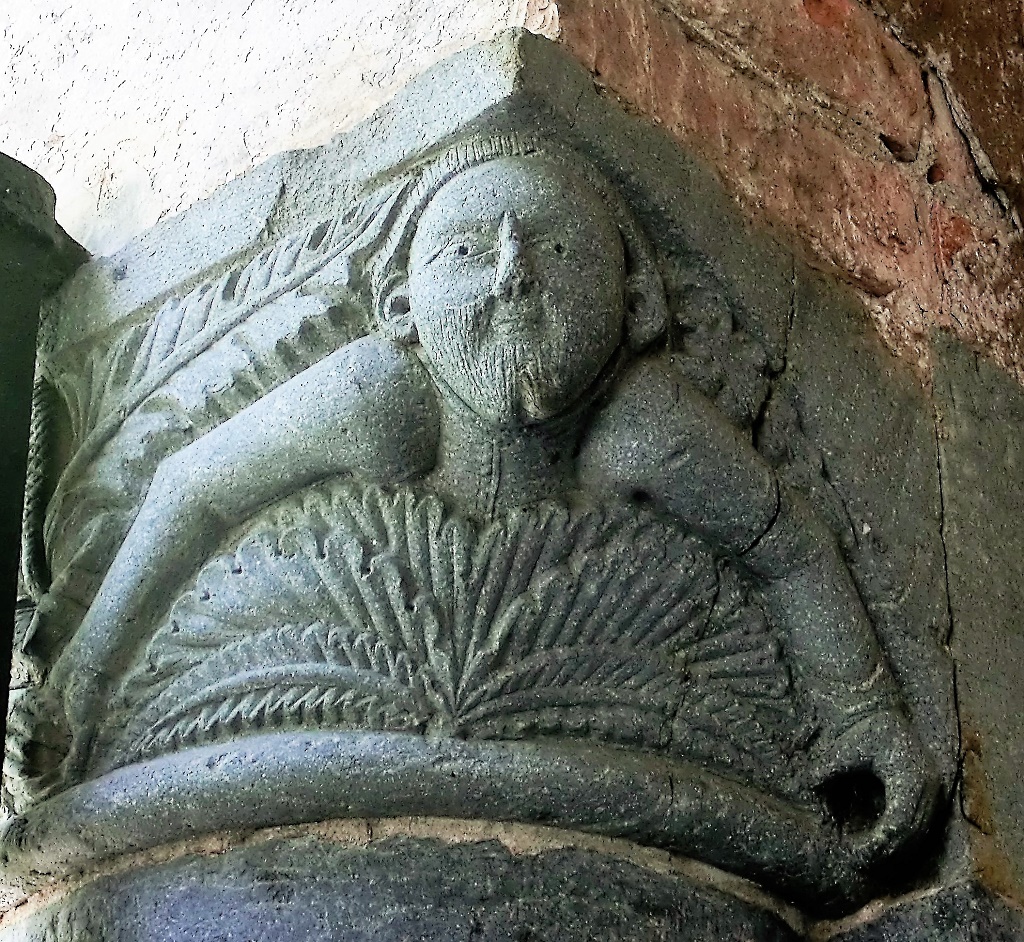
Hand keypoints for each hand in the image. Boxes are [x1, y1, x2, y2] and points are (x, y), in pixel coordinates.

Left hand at [811, 706, 939, 864]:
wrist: (886, 713)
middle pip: (912, 832)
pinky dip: (901, 836)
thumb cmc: (865, 729)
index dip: (880, 842)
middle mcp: (927, 786)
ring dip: (897, 847)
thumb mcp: (845, 748)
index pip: (898, 821)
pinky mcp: (930, 792)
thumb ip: (829, 768)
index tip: (858, 853)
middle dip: (887, 851)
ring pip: (919, 831)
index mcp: (909, 776)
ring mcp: (933, 790)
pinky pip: (920, 822)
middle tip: (859, 862)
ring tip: (868, 858)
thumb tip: (809, 784)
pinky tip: (879, 842)